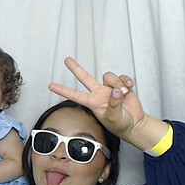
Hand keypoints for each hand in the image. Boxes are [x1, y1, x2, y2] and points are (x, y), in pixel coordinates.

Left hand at [50, 56, 165, 149]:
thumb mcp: (114, 118)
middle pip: (85, 78)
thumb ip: (114, 104)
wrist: (134, 123)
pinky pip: (122, 77)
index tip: (51, 86)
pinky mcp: (121, 85)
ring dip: (117, 82)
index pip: (75, 95)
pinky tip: (130, 87)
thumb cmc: (120, 124)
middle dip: (76, 68)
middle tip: (67, 60)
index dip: (63, 90)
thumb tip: (116, 91)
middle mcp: (99, 93)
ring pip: (108, 76)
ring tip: (124, 92)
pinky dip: (126, 81)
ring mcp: (109, 89)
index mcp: (93, 103)